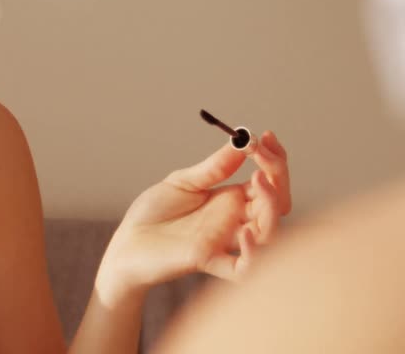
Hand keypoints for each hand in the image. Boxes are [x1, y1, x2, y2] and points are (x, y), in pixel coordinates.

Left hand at [96, 131, 291, 304]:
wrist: (127, 242)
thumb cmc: (153, 213)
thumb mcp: (183, 181)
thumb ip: (213, 167)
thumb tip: (241, 142)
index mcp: (232, 199)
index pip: (269, 180)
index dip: (273, 159)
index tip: (264, 137)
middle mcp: (235, 220)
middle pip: (277, 202)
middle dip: (277, 174)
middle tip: (261, 154)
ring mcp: (225, 242)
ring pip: (270, 232)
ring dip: (272, 205)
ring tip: (257, 180)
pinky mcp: (210, 262)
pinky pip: (243, 268)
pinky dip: (253, 253)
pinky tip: (245, 232)